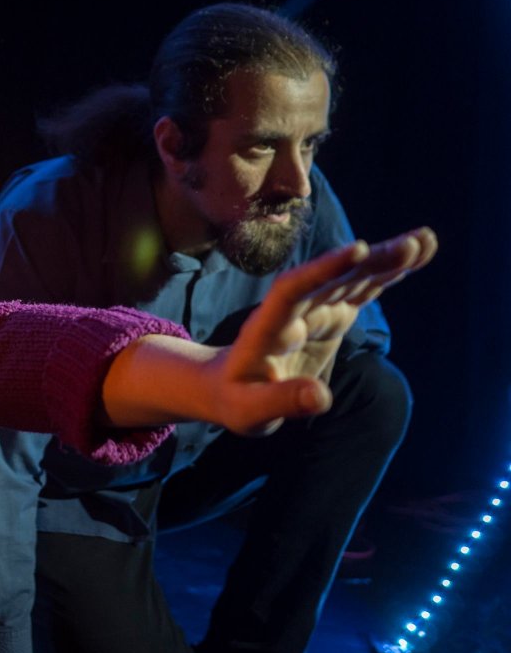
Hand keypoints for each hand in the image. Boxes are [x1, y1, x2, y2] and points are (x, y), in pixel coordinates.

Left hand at [212, 226, 437, 434]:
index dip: (324, 269)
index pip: (293, 289)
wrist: (229, 386)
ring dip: (386, 262)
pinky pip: (361, 292)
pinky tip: (417, 256)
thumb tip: (321, 398)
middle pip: (331, 279)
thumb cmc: (237, 400)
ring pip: (351, 280)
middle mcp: (293, 311)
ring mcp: (314, 311)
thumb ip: (282, 401)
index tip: (358, 250)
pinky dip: (387, 276)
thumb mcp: (250, 411)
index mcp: (268, 328)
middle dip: (370, 262)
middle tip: (410, 244)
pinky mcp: (331, 317)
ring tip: (424, 241)